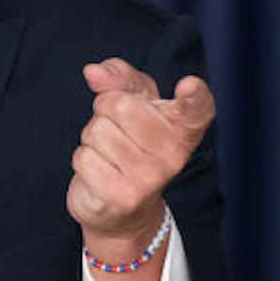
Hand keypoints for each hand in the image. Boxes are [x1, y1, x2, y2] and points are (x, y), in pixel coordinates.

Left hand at [67, 57, 213, 260]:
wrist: (121, 208)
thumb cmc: (128, 142)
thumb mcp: (130, 102)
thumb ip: (118, 78)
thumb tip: (93, 72)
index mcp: (182, 128)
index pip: (197, 108)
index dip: (194, 94)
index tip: (189, 85)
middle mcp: (174, 154)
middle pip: (119, 104)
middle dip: (104, 111)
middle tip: (116, 130)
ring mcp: (151, 178)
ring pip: (97, 131)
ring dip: (92, 139)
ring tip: (109, 153)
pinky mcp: (124, 197)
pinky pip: (84, 157)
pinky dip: (83, 160)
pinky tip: (100, 172)